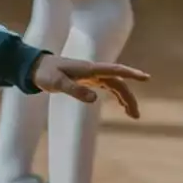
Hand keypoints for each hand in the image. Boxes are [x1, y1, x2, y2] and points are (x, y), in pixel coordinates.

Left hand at [30, 54, 149, 118]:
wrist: (36, 68)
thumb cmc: (45, 74)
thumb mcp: (57, 83)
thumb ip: (75, 90)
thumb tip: (95, 99)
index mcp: (89, 69)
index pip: (115, 70)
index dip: (131, 74)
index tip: (145, 77)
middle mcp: (94, 71)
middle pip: (118, 83)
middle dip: (129, 97)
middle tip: (136, 115)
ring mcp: (93, 76)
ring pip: (115, 86)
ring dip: (125, 98)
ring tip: (133, 115)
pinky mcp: (89, 81)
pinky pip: (108, 87)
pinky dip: (117, 96)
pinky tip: (122, 106)